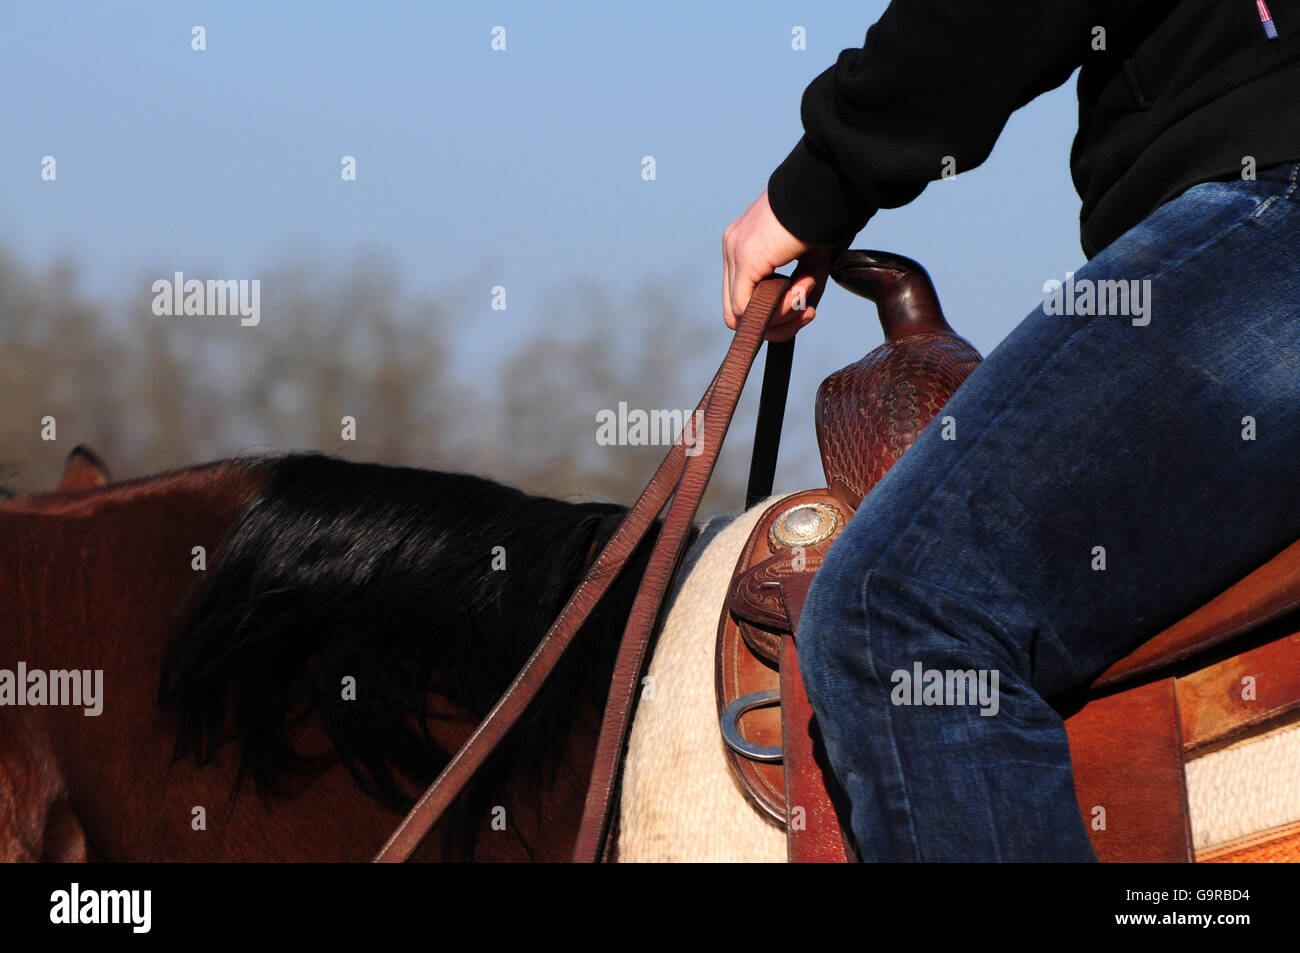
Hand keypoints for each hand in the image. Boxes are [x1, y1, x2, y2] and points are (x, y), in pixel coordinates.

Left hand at [722, 190, 836, 341]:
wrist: (827, 188)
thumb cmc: (824, 221)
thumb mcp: (810, 264)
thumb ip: (798, 291)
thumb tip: (797, 314)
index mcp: (744, 244)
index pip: (741, 297)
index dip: (774, 314)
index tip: (806, 307)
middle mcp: (733, 247)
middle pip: (736, 311)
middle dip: (776, 323)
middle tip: (808, 312)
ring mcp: (734, 252)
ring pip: (740, 314)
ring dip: (781, 316)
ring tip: (806, 295)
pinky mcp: (744, 257)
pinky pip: (747, 308)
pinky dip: (777, 311)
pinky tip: (800, 293)